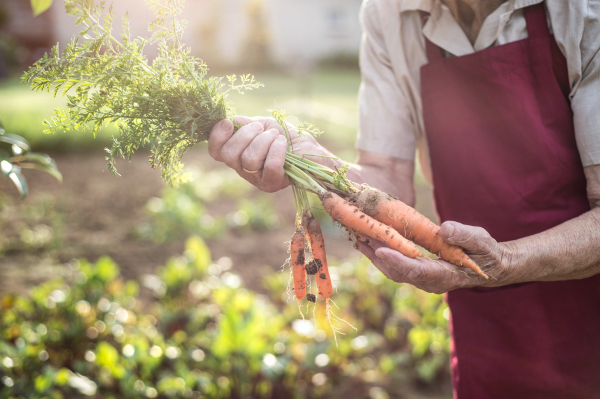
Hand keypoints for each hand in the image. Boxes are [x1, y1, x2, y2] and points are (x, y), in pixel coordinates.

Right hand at [208, 116, 328, 192]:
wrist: (310, 149)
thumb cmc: (285, 136)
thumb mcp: (262, 124)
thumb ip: (244, 123)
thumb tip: (229, 121)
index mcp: (236, 153)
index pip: (215, 151)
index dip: (217, 136)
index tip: (230, 123)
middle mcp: (242, 169)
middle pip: (229, 155)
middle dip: (245, 135)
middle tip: (261, 129)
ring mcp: (256, 179)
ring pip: (248, 160)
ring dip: (264, 141)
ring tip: (276, 137)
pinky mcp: (271, 184)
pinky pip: (269, 166)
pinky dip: (276, 150)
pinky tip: (282, 143)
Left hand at [356, 221, 514, 293]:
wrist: (488, 267)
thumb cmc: (486, 252)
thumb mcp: (481, 240)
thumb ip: (465, 236)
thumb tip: (445, 229)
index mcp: (446, 276)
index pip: (417, 270)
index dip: (398, 261)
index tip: (379, 249)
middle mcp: (429, 282)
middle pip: (398, 272)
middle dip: (377, 255)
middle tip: (360, 235)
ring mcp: (421, 280)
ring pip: (392, 270)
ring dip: (374, 255)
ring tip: (358, 235)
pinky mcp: (416, 273)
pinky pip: (394, 266)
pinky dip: (380, 254)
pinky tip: (369, 240)